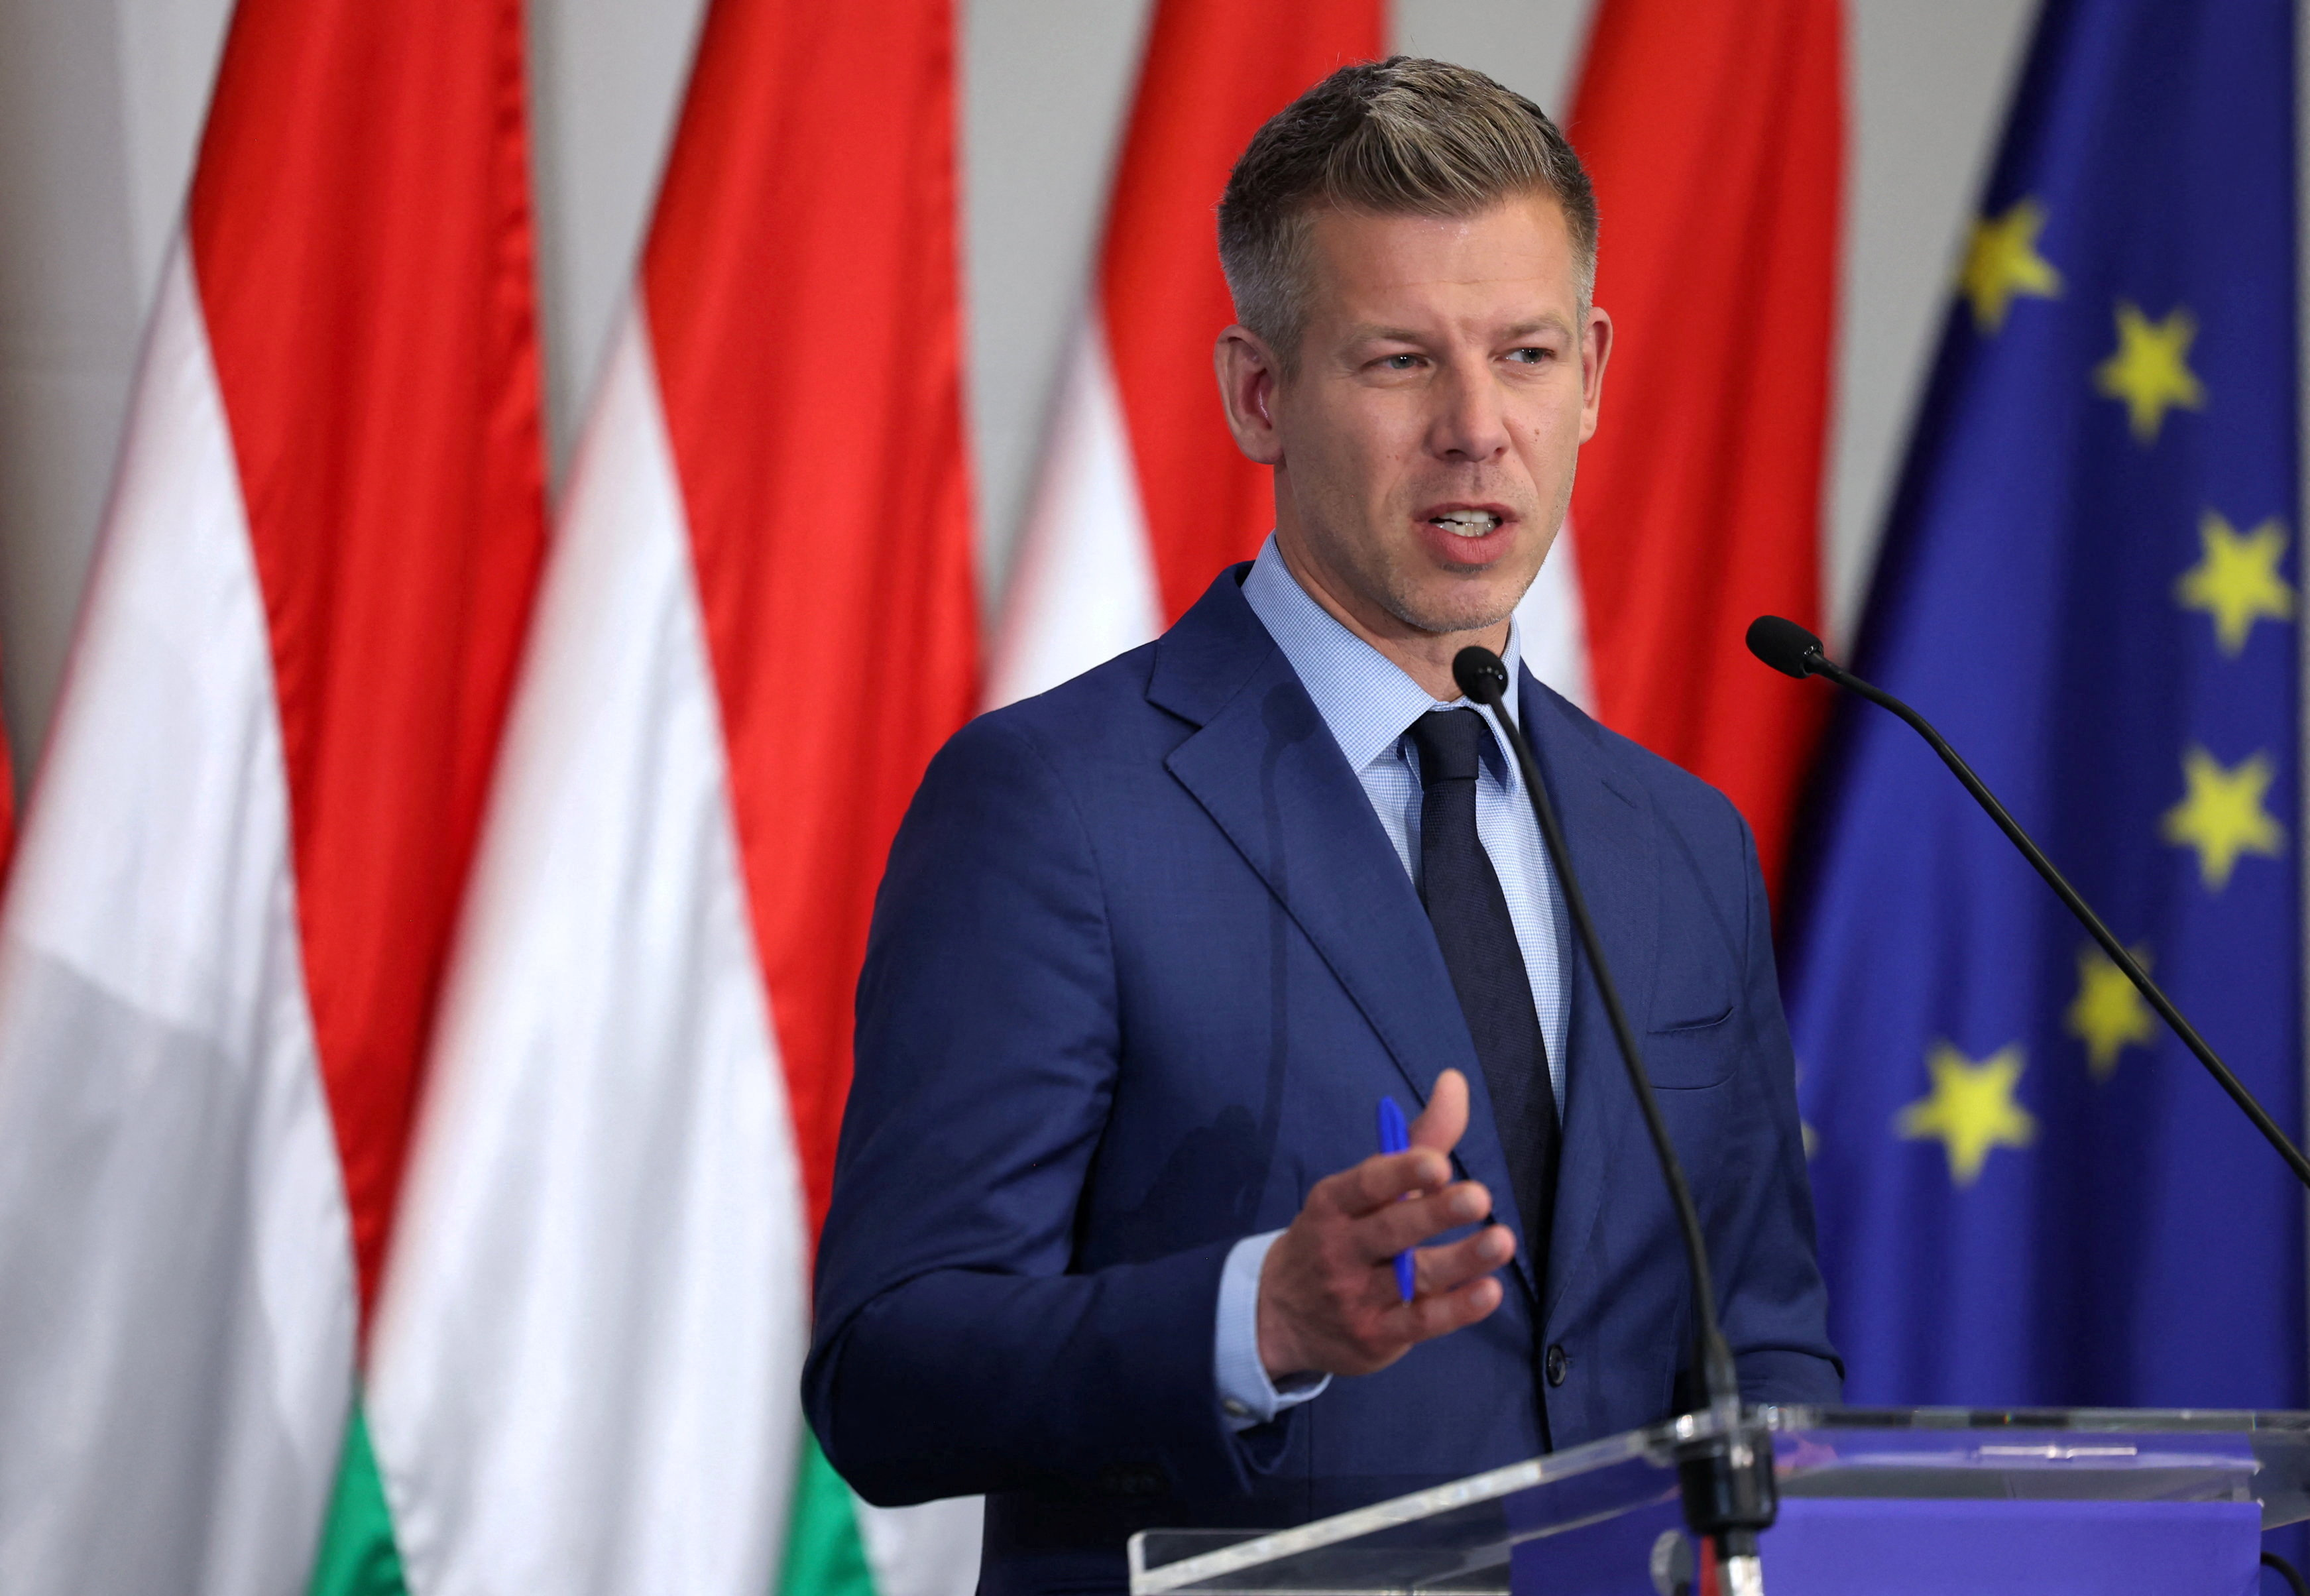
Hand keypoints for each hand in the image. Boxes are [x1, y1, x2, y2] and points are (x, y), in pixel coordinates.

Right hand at [1255, 1069, 1514, 1379]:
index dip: (1400, 1172)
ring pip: (1414, 1279)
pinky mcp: (1377, 1336)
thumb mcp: (1362, 1189)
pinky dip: (1456, 1309)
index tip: (1438, 1162)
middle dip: (1434, 1213)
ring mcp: (1357, 1297)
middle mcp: (1341, 1250)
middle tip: (1478, 1196)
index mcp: (1333, 1204)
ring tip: (1501, 1241)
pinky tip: (1488, 1291)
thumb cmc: (1340, 1235)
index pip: (1364, 1185)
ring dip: (1460, 1260)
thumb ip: (1416, 1140)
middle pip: (1390, 1231)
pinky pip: (1421, 1322)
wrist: (1281, 1316)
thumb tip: (1455, 1081)